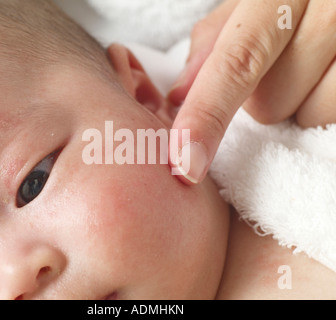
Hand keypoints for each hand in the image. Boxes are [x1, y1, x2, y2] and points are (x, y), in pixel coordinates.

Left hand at [168, 0, 335, 184]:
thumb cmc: (295, 0)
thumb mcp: (253, 4)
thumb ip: (213, 41)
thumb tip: (178, 94)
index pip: (237, 62)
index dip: (207, 113)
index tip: (185, 161)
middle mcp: (326, 13)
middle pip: (270, 104)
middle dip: (264, 97)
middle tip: (281, 63)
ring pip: (307, 115)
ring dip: (299, 101)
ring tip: (310, 65)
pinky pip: (333, 115)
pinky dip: (324, 104)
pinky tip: (326, 76)